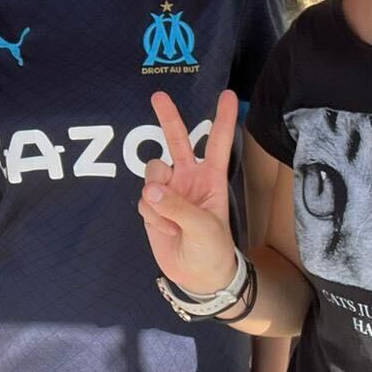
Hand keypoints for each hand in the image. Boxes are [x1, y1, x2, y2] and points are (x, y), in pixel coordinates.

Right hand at [137, 89, 240, 296]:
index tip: (227, 95)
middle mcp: (188, 178)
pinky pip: (144, 200)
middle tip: (158, 96)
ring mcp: (168, 190)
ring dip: (158, 192)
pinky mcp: (151, 206)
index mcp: (211, 178)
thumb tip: (151, 190)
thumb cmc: (213, 250)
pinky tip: (164, 228)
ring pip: (153, 172)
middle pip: (176, 140)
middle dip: (167, 117)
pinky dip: (152, 215)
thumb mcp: (205, 228)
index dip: (223, 119)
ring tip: (170, 217)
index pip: (217, 142)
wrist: (198, 277)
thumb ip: (178, 207)